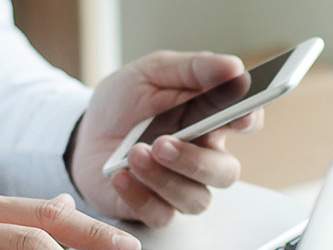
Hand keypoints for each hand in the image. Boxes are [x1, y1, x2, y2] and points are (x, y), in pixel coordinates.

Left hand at [71, 51, 263, 226]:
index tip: (239, 117)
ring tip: (135, 155)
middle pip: (226, 172)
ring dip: (165, 178)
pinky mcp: (153, 209)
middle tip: (163, 143)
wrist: (83, 134)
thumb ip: (194, 68)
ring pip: (197, 199)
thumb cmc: (123, 104)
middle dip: (197, 161)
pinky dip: (138, 196)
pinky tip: (120, 176)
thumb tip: (234, 67)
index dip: (248, 120)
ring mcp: (180, 187)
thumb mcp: (151, 73)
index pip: (247, 121)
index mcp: (209, 119)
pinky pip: (160, 215)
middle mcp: (201, 156)